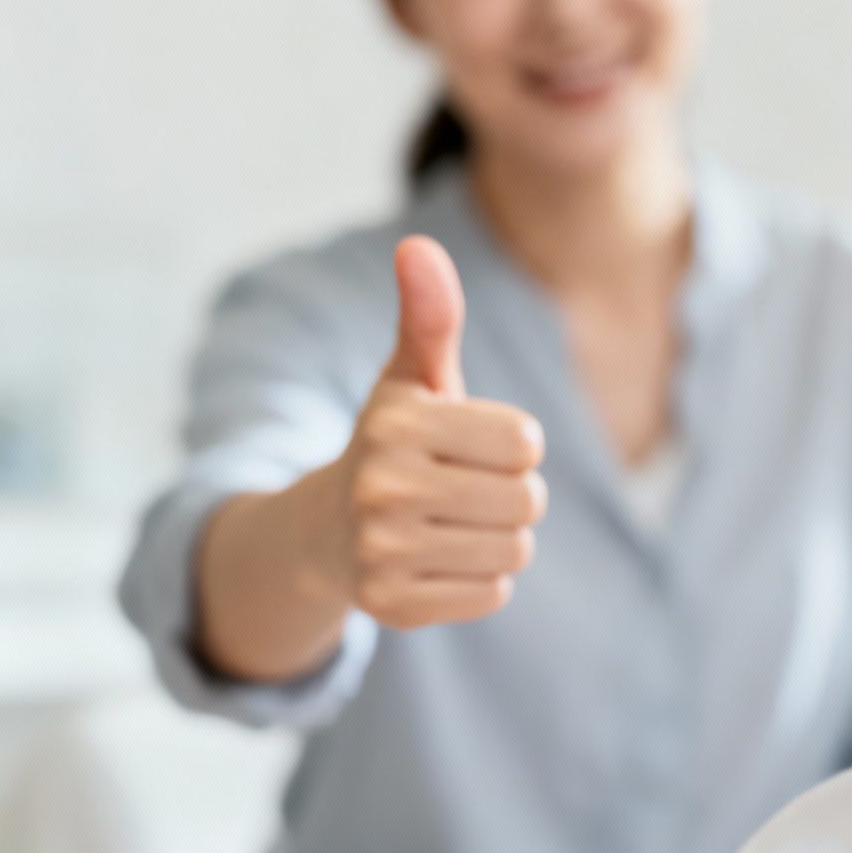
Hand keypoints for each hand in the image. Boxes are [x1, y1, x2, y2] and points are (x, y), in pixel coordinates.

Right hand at [312, 235, 546, 629]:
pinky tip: (439, 560)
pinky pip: (493, 593)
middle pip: (527, 500)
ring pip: (515, 550)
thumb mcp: (410, 377)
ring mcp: (381, 553)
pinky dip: (480, 581)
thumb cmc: (394, 444)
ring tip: (452, 524)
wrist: (324, 534)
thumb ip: (428, 315)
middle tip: (463, 490)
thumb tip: (418, 245)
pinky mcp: (390, 607)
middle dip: (511, 494)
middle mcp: (381, 488)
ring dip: (499, 538)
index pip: (526, 443)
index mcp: (396, 423)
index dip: (513, 445)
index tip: (471, 445)